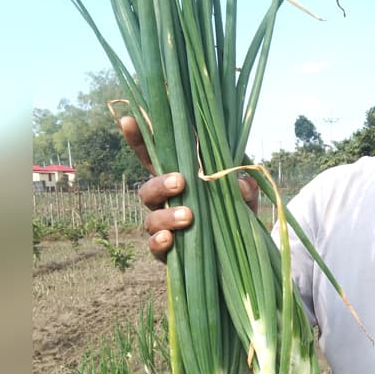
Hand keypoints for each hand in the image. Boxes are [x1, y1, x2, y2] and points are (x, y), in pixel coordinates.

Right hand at [122, 116, 260, 261]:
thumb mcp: (245, 197)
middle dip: (160, 184)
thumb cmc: (236, 213)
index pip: (153, 158)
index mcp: (178, 180)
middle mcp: (165, 203)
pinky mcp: (166, 253)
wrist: (240, 253)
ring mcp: (163, 228)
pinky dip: (159, 243)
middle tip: (180, 182)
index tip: (128, 120)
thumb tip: (241, 185)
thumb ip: (244, 187)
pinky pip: (154, 247)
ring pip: (150, 219)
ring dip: (167, 216)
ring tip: (189, 216)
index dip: (138, 139)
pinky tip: (170, 240)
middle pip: (147, 190)